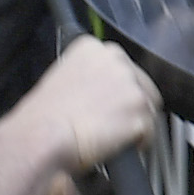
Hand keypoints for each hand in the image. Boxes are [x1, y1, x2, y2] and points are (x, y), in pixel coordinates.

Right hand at [32, 38, 160, 179]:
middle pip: (141, 84)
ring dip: (135, 123)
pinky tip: (117, 146)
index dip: (117, 89)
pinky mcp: (140, 110)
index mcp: (93, 48)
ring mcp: (131, 85)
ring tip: (111, 136)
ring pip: (149, 107)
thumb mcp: (60, 79)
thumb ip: (88, 75)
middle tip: (111, 123)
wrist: (42, 138)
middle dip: (130, 105)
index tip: (108, 102)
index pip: (122, 65)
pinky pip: (151, 131)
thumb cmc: (44, 119)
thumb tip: (101, 87)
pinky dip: (139, 142)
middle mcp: (116, 60)